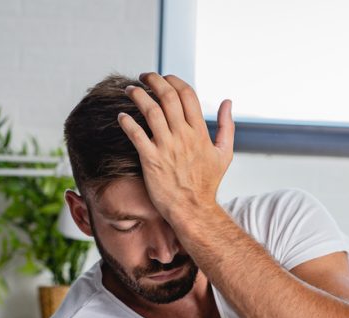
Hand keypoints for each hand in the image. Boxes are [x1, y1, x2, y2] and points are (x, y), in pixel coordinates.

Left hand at [118, 72, 233, 225]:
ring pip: (151, 111)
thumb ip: (227, 126)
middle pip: (168, 97)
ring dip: (138, 95)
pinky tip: (121, 116)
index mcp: (200, 132)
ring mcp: (167, 148)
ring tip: (130, 90)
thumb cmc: (207, 184)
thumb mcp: (224, 154)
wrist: (194, 210)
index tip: (164, 78)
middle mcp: (184, 136)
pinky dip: (126, 122)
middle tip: (144, 77)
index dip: (174, 81)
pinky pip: (136, 135)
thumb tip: (228, 102)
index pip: (187, 95)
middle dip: (154, 80)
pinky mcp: (152, 161)